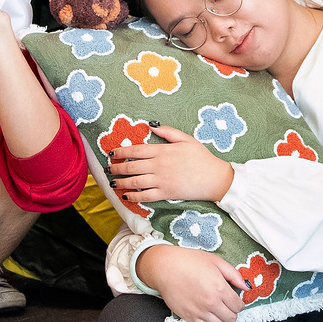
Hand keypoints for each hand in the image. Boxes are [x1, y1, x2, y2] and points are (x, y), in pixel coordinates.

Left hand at [110, 124, 236, 205]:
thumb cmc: (201, 157)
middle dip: (116, 167)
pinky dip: (133, 196)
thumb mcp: (186, 139)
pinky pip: (144, 195)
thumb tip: (151, 125)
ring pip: (134, 181)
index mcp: (162, 150)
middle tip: (108, 169)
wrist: (214, 178)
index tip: (112, 153)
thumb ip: (168, 132)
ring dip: (121, 182)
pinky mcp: (165, 193)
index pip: (135, 150)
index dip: (121, 152)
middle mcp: (158, 165)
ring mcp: (160, 180)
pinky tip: (126, 196)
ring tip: (113, 182)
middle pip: (131, 166)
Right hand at [137, 244, 244, 321]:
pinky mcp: (188, 317)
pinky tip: (205, 313)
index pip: (238, 306)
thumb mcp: (215, 261)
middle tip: (227, 305)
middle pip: (230, 318)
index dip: (239, 304)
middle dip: (231, 312)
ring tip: (216, 309)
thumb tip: (246, 286)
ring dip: (220, 318)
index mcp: (220, 288)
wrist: (165, 267)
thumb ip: (233, 275)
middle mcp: (211, 303)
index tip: (235, 301)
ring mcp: (199, 311)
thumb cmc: (189, 261)